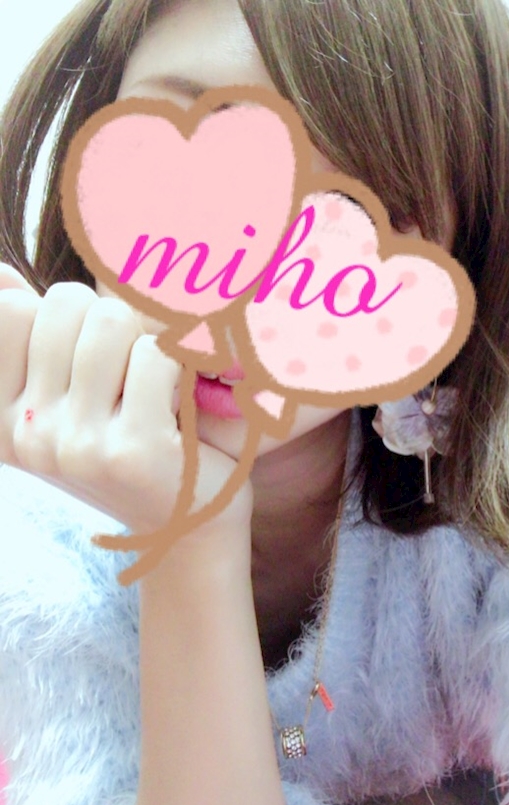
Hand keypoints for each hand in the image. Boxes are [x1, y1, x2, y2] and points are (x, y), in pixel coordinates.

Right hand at [0, 264, 252, 547]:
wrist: (186, 521)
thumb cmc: (128, 443)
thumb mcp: (65, 396)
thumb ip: (29, 337)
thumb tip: (2, 275)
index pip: (12, 309)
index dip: (66, 316)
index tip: (91, 359)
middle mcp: (25, 434)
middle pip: (65, 303)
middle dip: (111, 323)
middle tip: (131, 373)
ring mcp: (74, 444)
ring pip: (111, 321)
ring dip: (144, 344)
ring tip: (152, 388)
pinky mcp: (130, 450)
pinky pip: (155, 355)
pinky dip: (178, 368)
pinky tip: (177, 408)